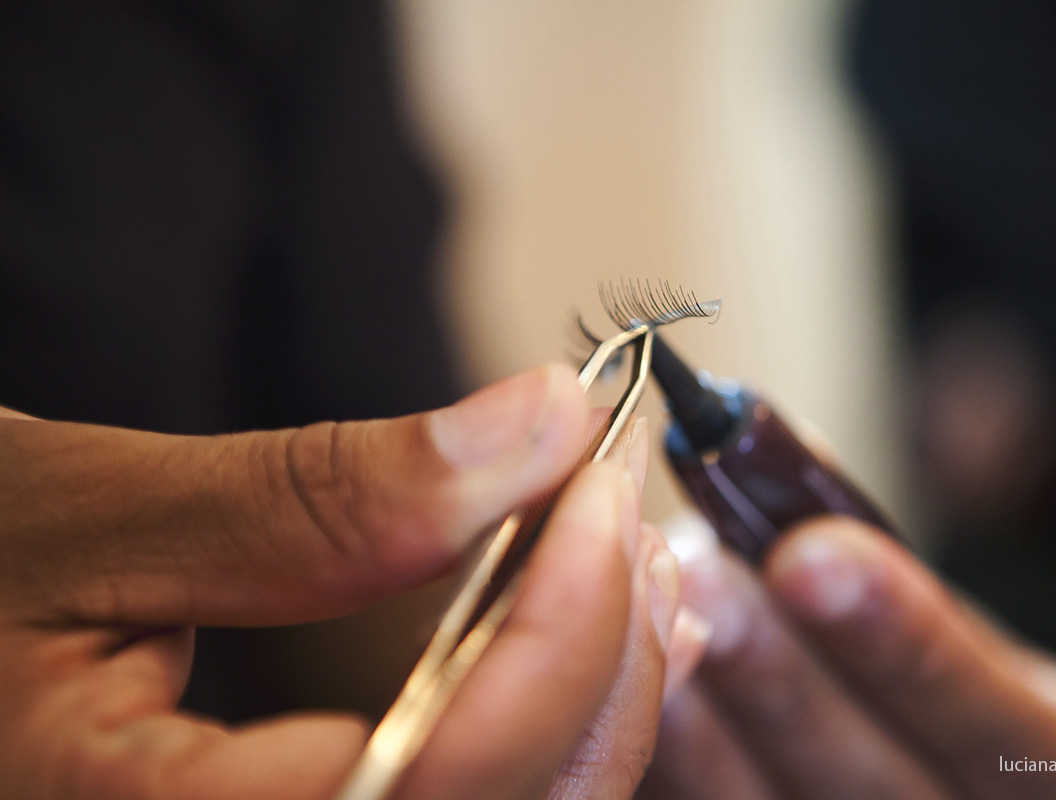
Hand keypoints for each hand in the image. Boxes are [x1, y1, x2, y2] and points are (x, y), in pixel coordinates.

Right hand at [0, 365, 689, 799]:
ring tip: (612, 545)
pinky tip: (587, 628)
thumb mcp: (103, 516)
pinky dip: (562, 715)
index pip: (425, 786)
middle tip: (612, 499)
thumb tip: (539, 420)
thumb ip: (325, 494)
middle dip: (599, 653)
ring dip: (598, 681)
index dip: (554, 636)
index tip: (592, 481)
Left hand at [638, 517, 1055, 799]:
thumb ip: (860, 541)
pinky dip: (664, 753)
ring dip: (704, 717)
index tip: (811, 552)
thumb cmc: (889, 647)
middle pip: (877, 784)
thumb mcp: (916, 597)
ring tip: (650, 615)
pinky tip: (622, 684)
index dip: (908, 642)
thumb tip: (768, 443)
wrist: (870, 740)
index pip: (998, 725)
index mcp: (1030, 755)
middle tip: (704, 578)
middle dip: (782, 677)